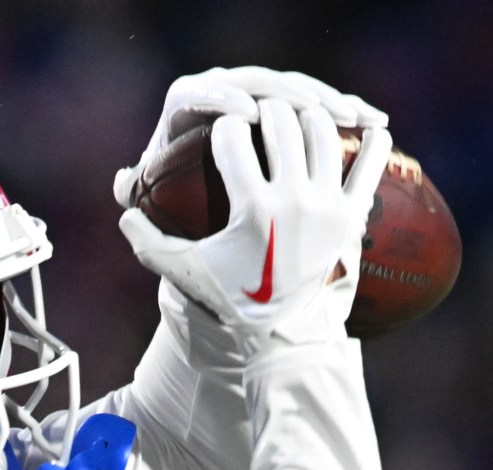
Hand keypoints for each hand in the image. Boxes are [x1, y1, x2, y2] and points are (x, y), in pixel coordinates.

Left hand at [113, 66, 387, 207]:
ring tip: (350, 118)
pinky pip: (321, 103)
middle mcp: (224, 87)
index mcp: (187, 101)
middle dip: (285, 94)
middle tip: (306, 112)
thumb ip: (133, 193)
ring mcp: (261, 93)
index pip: (202, 90)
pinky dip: (347, 111)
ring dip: (326, 101)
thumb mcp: (151, 202)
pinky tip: (374, 122)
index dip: (223, 97)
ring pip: (296, 87)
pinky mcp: (292, 107)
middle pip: (257, 80)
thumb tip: (120, 183)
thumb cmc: (171, 200)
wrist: (201, 193)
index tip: (245, 114)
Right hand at [118, 100, 390, 349]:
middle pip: (281, 121)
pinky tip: (365, 127)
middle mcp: (293, 202)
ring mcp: (328, 206)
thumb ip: (148, 241)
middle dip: (264, 111)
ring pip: (322, 131)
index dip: (222, 128)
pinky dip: (370, 141)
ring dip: (307, 117)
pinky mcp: (353, 215)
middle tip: (257, 118)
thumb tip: (122, 211)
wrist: (280, 335)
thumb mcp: (184, 272)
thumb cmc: (228, 298)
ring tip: (295, 122)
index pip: (232, 138)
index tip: (221, 133)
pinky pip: (370, 165)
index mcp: (252, 210)